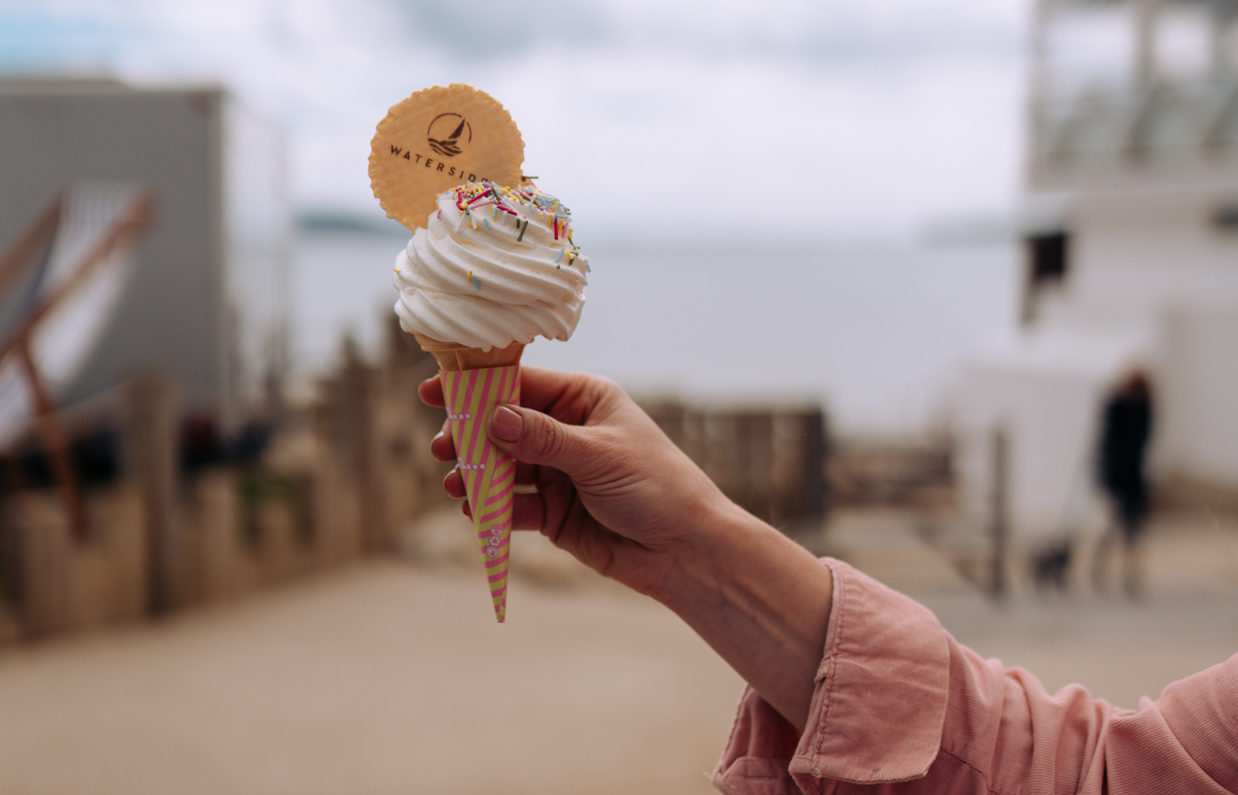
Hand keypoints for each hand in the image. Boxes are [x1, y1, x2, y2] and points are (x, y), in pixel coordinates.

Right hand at [421, 365, 832, 729]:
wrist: (686, 551)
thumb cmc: (658, 487)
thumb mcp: (599, 455)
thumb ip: (543, 438)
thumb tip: (493, 417)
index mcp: (584, 400)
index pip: (521, 384)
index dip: (477, 387)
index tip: (435, 391)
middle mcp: (567, 432)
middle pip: (503, 426)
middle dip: (470, 436)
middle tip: (443, 447)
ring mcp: (558, 473)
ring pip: (503, 468)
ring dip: (477, 475)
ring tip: (457, 484)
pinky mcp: (554, 513)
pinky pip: (513, 506)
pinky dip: (493, 509)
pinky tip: (476, 513)